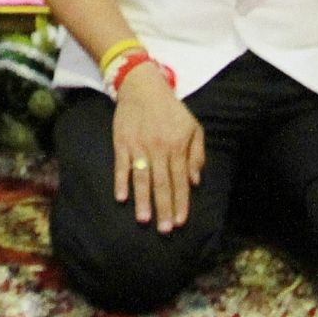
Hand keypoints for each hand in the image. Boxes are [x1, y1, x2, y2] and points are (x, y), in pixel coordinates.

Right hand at [112, 64, 201, 232]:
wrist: (142, 86)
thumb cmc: (171, 109)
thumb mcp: (193, 126)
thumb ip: (197, 154)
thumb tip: (194, 181)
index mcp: (178, 146)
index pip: (180, 180)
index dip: (181, 203)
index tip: (180, 222)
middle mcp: (159, 148)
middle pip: (162, 183)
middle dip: (164, 208)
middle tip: (164, 230)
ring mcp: (138, 146)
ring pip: (142, 177)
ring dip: (143, 200)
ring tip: (144, 219)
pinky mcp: (121, 142)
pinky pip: (121, 165)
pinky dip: (121, 181)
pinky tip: (121, 197)